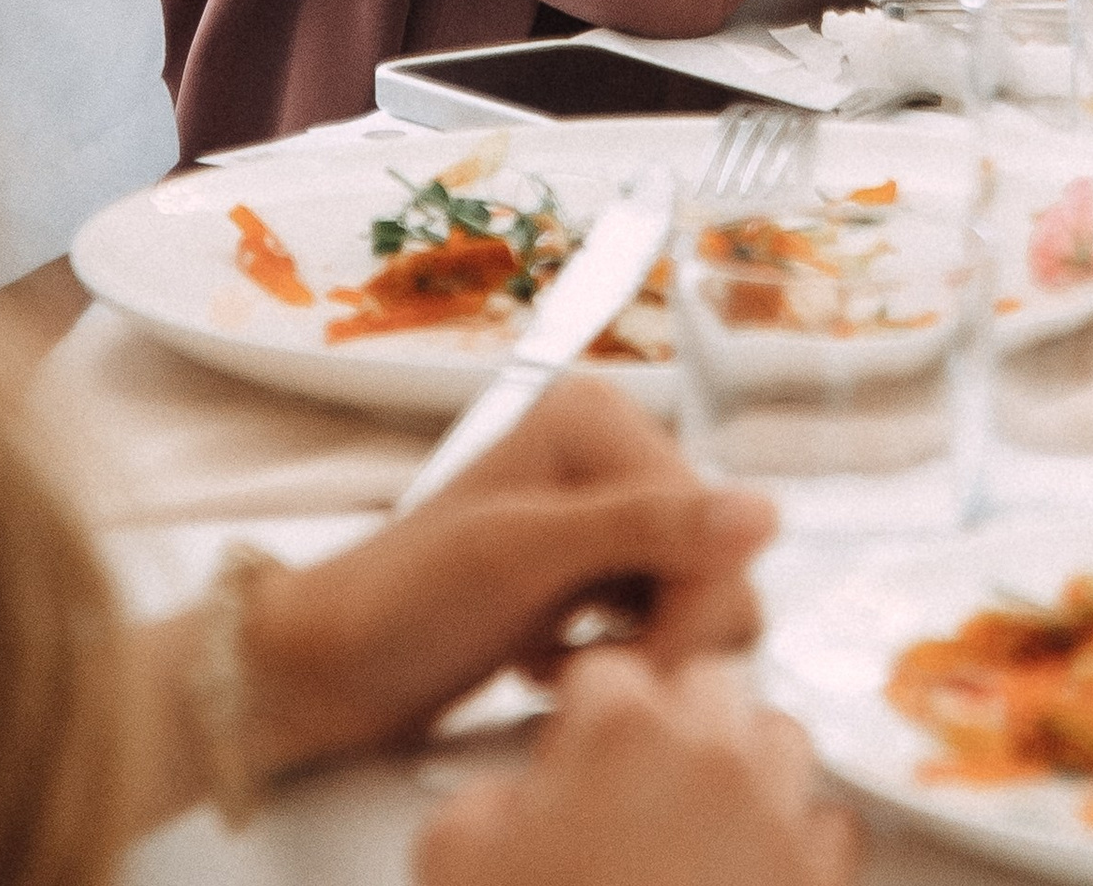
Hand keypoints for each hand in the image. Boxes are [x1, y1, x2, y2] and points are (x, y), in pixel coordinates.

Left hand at [242, 380, 773, 780]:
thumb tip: (763, 514)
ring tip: (558, 669)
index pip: (716, 525)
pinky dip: (619, 660)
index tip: (623, 669)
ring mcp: (603, 517)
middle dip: (666, 637)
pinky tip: (551, 667)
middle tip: (588, 673)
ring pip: (698, 601)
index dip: (687, 611)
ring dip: (641, 655)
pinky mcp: (593, 574)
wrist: (329, 665)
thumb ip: (642, 530)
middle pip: (716, 563)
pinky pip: (661, 625)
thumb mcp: (521, 558)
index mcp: (600, 419)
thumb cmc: (401, 600)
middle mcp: (611, 455)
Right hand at [415, 652, 859, 885]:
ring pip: (780, 739)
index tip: (572, 753)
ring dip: (744, 763)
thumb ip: (478, 804)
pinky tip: (754, 869)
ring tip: (700, 816)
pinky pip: (827, 825)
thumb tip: (506, 800)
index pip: (606, 672)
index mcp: (622, 733)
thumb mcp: (455, 863)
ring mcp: (774, 817)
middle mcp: (710, 756)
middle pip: (706, 684)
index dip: (581, 716)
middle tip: (632, 783)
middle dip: (670, 721)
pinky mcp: (817, 882)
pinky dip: (796, 837)